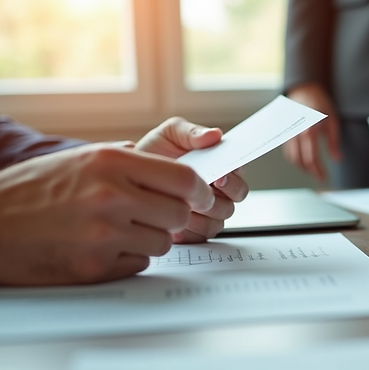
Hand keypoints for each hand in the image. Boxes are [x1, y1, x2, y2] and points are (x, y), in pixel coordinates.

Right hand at [0, 143, 214, 285]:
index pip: (184, 179)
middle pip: (178, 214)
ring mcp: (103, 235)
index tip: (200, 197)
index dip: (200, 191)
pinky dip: (126, 259)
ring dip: (148, 239)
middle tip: (154, 216)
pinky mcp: (94, 267)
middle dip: (172, 217)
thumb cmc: (30, 190)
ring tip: (115, 230)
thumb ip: (132, 165)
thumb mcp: (83, 160)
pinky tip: (98, 247)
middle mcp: (111, 196)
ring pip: (161, 243)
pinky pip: (137, 265)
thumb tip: (180, 177)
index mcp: (111, 163)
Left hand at [137, 117, 249, 242]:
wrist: (128, 178)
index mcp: (220, 168)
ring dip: (200, 214)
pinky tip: (172, 217)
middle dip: (217, 199)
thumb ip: (193, 132)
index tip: (220, 177)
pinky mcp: (193, 232)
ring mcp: (207, 214)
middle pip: (233, 203)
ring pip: (217, 222)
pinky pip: (200, 237)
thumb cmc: (153, 153)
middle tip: (198, 193)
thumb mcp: (170, 134)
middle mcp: (218, 193)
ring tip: (179, 202)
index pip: (240, 177)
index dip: (234, 180)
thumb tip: (215, 135)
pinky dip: (188, 229)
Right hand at [283, 82, 340, 181]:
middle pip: (301, 162)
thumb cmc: (319, 103)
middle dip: (311, 172)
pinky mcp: (286, 134)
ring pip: (292, 159)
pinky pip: (289, 152)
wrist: (304, 90)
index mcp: (309, 131)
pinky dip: (296, 160)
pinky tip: (305, 161)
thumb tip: (337, 159)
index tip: (325, 177)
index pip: (311, 159)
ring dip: (303, 168)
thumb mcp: (333, 121)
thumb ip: (334, 142)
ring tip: (314, 170)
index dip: (318, 171)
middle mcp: (296, 134)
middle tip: (321, 176)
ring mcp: (289, 134)